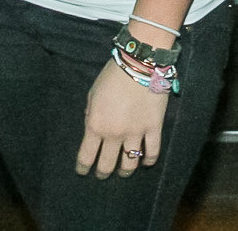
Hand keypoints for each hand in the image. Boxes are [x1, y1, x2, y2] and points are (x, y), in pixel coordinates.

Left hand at [78, 57, 166, 178]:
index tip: (83, 171)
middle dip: (103, 172)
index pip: (86, 156)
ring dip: (125, 171)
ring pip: (130, 163)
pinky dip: (149, 160)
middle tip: (103, 174)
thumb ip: (90, 115)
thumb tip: (93, 127)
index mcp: (95, 126)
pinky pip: (152, 151)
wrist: (139, 63)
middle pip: (107, 164)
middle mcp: (114, 135)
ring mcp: (135, 133)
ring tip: (124, 172)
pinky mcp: (153, 128)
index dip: (83, 167)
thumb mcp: (92, 95)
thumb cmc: (112, 76)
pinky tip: (146, 162)